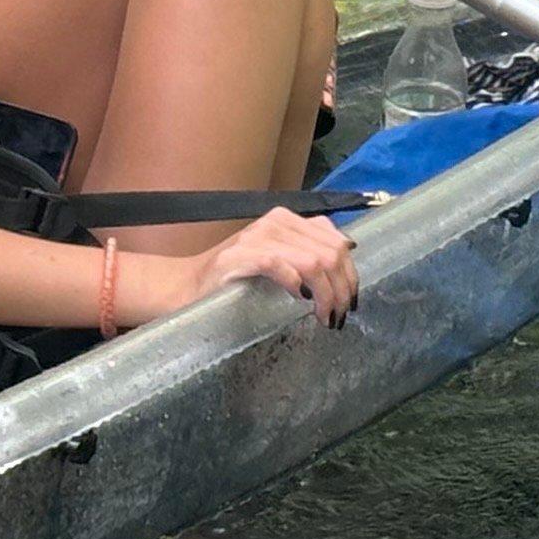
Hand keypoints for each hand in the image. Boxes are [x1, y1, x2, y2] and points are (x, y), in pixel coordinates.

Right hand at [173, 207, 359, 328]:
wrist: (187, 287)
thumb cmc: (235, 279)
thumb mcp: (278, 260)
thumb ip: (306, 255)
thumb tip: (346, 267)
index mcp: (288, 220)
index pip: (336, 241)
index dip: (351, 274)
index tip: (349, 301)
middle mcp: (276, 222)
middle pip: (331, 253)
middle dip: (342, 289)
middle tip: (337, 316)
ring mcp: (257, 236)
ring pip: (314, 262)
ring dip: (325, 295)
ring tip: (324, 317)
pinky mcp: (240, 256)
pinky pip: (281, 265)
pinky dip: (296, 285)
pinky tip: (298, 301)